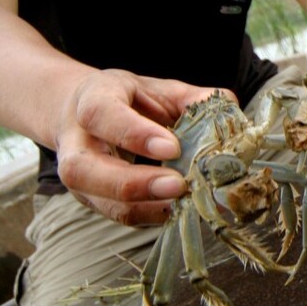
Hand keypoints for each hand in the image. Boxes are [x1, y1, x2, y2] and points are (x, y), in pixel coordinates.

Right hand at [53, 70, 229, 224]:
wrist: (82, 114)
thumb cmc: (129, 100)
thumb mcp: (158, 89)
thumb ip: (194, 99)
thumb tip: (230, 111)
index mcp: (92, 99)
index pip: (101, 115)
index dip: (134, 134)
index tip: (172, 148)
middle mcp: (76, 142)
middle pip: (84, 170)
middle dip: (132, 184)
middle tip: (177, 186)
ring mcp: (81, 177)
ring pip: (101, 202)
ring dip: (145, 207)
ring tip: (184, 203)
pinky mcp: (95, 200)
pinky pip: (119, 215)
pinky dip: (151, 216)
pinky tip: (179, 209)